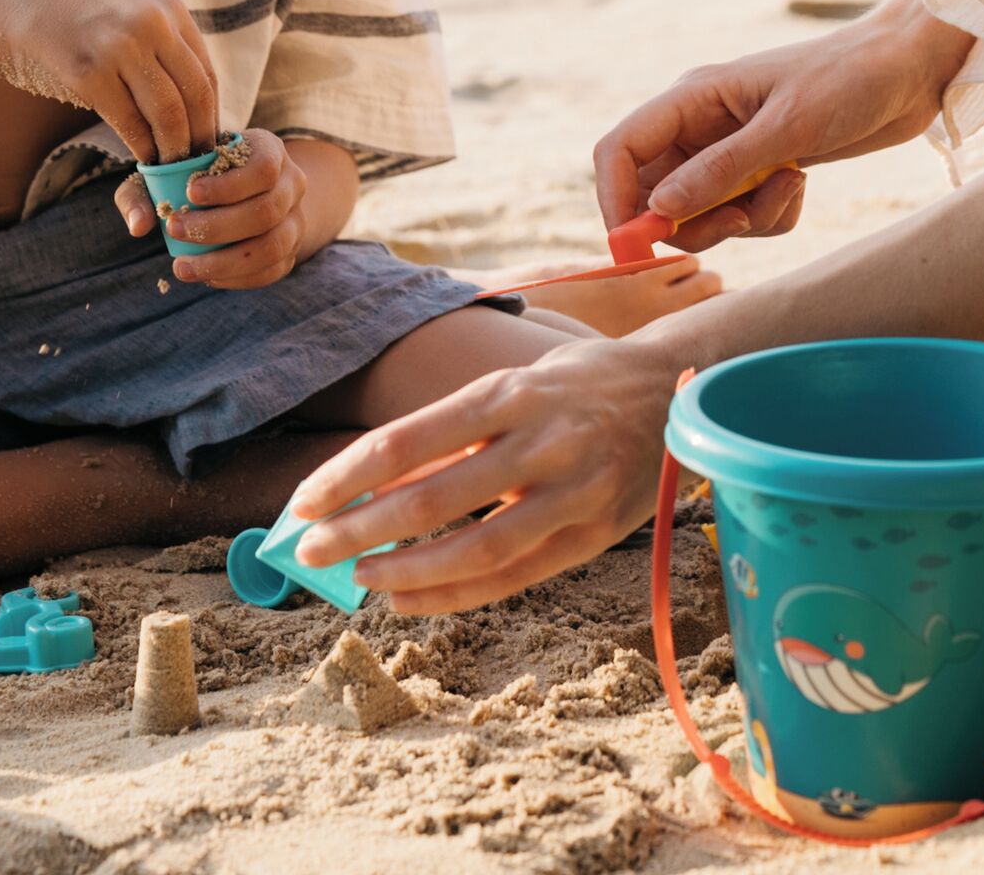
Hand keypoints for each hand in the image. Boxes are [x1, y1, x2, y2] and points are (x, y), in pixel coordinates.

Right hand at [0, 0, 222, 165]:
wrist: (10, 7)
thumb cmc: (72, 24)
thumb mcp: (129, 20)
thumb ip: (162, 52)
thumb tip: (195, 110)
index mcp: (169, 9)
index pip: (207, 75)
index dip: (211, 118)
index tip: (209, 146)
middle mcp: (152, 23)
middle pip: (195, 95)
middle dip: (198, 138)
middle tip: (195, 166)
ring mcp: (120, 46)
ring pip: (168, 113)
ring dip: (173, 149)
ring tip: (171, 169)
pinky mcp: (89, 73)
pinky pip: (130, 123)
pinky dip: (142, 149)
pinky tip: (142, 160)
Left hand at [110, 128, 323, 288]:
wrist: (240, 193)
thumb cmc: (198, 176)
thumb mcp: (169, 172)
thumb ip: (144, 193)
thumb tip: (139, 226)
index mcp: (269, 151)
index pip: (263, 169)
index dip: (229, 186)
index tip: (190, 194)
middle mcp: (292, 184)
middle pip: (267, 211)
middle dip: (217, 227)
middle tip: (174, 231)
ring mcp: (296, 220)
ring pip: (272, 246)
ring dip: (224, 262)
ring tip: (183, 268)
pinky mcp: (290, 251)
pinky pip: (271, 271)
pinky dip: (236, 278)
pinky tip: (205, 276)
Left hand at [288, 336, 681, 612]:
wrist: (680, 388)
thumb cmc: (578, 382)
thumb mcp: (516, 383)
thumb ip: (455, 431)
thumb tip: (374, 484)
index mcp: (511, 391)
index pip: (407, 441)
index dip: (347, 476)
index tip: (303, 502)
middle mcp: (542, 440)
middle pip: (431, 498)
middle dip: (359, 529)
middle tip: (310, 551)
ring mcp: (574, 491)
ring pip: (475, 548)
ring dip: (406, 571)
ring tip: (360, 580)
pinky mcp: (596, 533)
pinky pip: (515, 576)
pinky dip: (456, 595)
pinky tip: (412, 599)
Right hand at [590, 0, 976, 250]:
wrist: (911, 68)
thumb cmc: (849, 79)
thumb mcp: (787, 128)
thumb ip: (722, 170)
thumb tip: (658, 210)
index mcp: (694, 98)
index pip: (621, 150)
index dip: (616, 200)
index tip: (637, 245)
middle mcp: (703, 125)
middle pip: (658, 196)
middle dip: (695, 222)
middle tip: (740, 221)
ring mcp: (734, 150)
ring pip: (704, 214)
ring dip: (744, 219)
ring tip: (791, 186)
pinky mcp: (765, 170)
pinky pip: (745, 217)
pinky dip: (772, 216)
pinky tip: (803, 185)